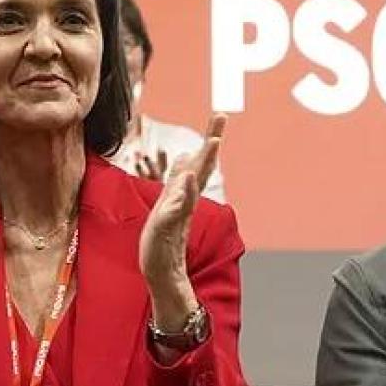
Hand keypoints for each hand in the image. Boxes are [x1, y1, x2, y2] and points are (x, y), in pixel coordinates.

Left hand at [139, 115, 223, 306]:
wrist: (163, 270)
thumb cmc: (164, 238)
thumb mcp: (168, 203)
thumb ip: (178, 181)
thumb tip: (184, 159)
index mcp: (186, 192)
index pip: (201, 161)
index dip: (211, 138)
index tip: (220, 115)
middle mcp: (187, 199)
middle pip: (202, 165)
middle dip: (212, 139)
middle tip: (222, 115)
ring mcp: (179, 211)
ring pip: (194, 182)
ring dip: (204, 161)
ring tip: (213, 141)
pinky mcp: (168, 225)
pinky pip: (178, 207)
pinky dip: (184, 192)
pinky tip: (188, 177)